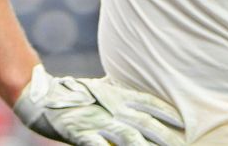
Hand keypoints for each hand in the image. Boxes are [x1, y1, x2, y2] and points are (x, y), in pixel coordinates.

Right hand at [12, 65, 184, 145]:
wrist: (43, 96)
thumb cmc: (76, 94)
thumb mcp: (103, 88)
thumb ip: (121, 91)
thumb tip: (142, 88)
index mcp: (117, 96)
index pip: (148, 103)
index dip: (167, 112)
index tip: (184, 121)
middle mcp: (112, 108)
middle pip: (144, 123)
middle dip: (165, 135)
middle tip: (183, 143)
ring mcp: (97, 121)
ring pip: (128, 136)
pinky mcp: (81, 133)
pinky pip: (98, 144)